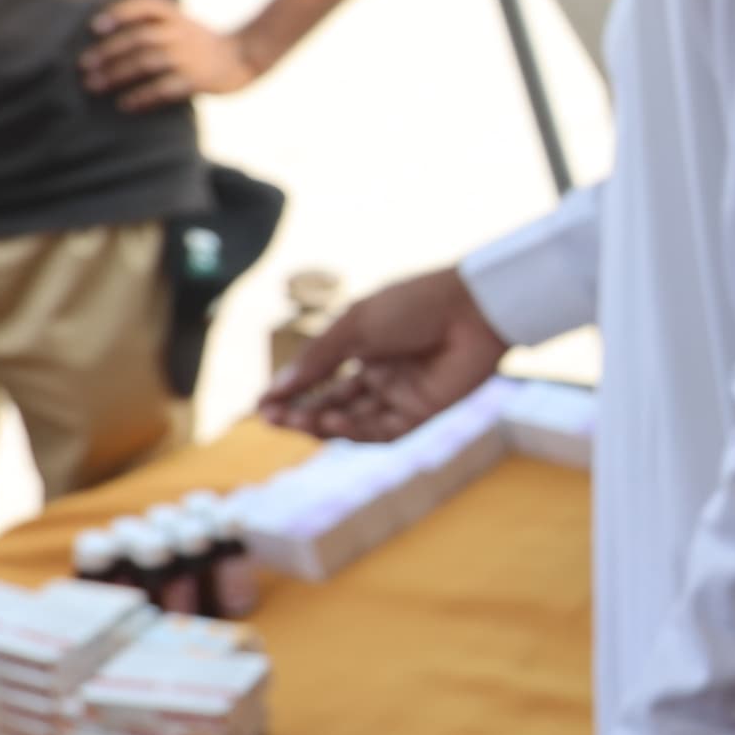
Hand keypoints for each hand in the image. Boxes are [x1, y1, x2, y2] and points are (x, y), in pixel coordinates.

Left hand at [81, 0, 264, 111]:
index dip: (120, 13)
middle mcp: (182, 33)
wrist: (246, 57)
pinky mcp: (198, 81)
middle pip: (139, 38)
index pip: (146, 6)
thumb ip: (150, 24)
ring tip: (93, 85)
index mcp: (176, 16)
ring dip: (117, 74)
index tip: (95, 27)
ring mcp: (191, 57)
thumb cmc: (201, 43)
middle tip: (83, 67)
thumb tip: (101, 35)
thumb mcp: (180, 23)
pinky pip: (165, 89)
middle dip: (108, 52)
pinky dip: (143, 97)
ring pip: (147, 62)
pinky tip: (125, 104)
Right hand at [259, 268, 505, 440]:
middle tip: (271, 419)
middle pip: (332, 404)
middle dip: (300, 413)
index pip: (319, 379)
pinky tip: (333, 422)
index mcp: (364, 347)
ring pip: (354, 421)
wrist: (472, 306)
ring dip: (323, 424)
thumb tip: (276, 389)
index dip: (291, 394)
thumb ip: (318, 359)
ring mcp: (401, 395)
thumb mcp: (355, 326)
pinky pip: (383, 430)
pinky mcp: (423, 412)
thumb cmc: (415, 304)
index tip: (262, 404)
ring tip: (297, 422)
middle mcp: (381, 374)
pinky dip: (355, 430)